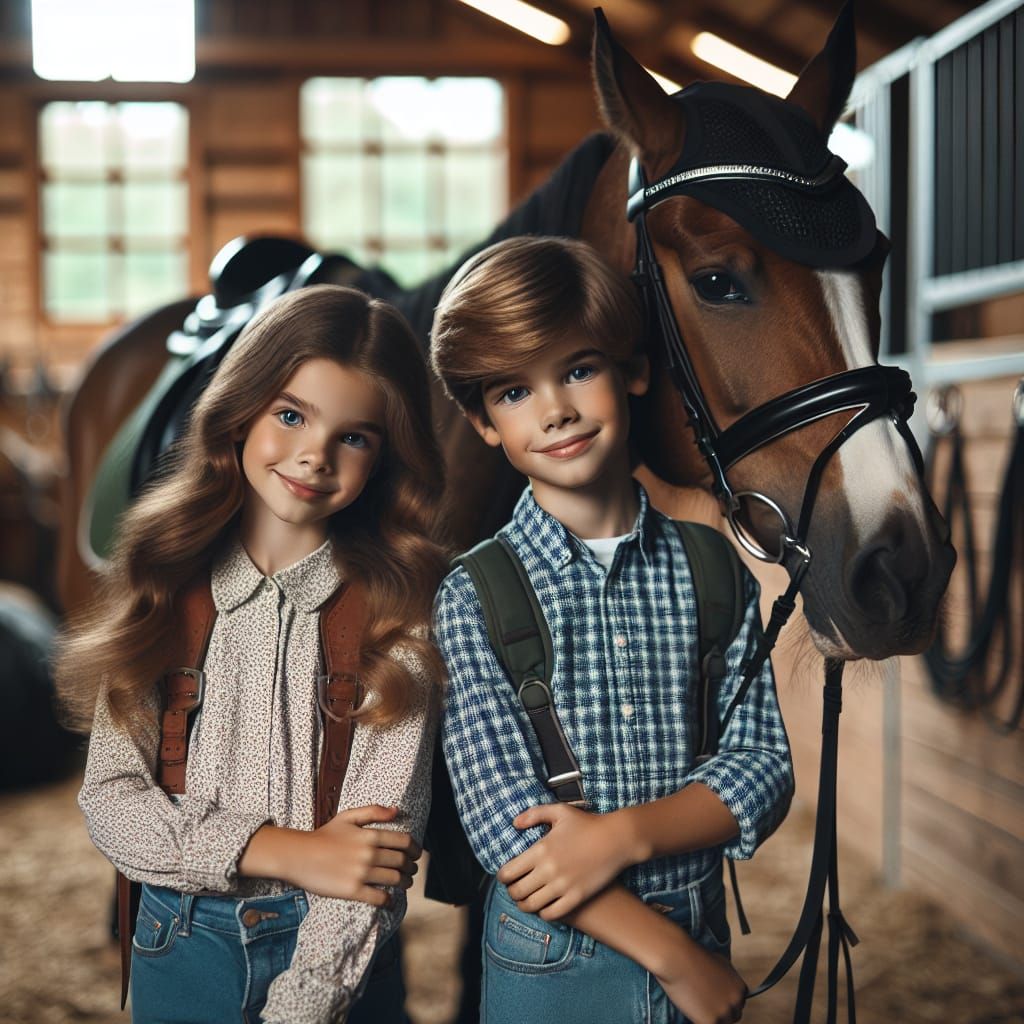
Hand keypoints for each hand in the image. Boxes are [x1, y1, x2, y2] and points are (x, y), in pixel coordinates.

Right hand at [241, 805, 420, 905]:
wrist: (299, 855)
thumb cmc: (324, 835)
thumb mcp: (348, 816)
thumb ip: (374, 811)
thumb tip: (397, 810)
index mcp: (371, 835)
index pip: (404, 842)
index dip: (415, 849)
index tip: (416, 854)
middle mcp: (369, 854)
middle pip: (402, 862)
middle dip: (411, 867)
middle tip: (411, 870)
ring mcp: (362, 873)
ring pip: (395, 879)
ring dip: (404, 883)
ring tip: (404, 883)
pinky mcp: (352, 890)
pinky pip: (379, 898)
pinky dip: (388, 900)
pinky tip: (389, 900)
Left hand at [496, 803, 633, 918]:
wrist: (616, 839)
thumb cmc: (587, 823)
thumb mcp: (559, 812)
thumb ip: (534, 814)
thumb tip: (515, 823)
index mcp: (540, 849)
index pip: (508, 872)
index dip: (502, 877)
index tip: (506, 876)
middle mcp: (548, 870)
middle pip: (517, 892)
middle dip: (511, 892)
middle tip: (515, 888)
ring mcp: (562, 886)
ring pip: (531, 906)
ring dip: (524, 905)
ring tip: (526, 900)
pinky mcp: (576, 897)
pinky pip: (551, 914)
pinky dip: (543, 913)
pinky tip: (544, 906)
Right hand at [655, 941, 746, 1023]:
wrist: (678, 959)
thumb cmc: (695, 956)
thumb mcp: (721, 962)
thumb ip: (728, 978)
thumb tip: (726, 986)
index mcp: (740, 988)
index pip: (738, 1003)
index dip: (725, 1001)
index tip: (714, 998)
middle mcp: (737, 1002)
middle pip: (733, 1016)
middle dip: (721, 1011)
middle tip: (705, 1003)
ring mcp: (725, 1013)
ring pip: (721, 1023)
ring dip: (711, 1017)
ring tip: (696, 1004)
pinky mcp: (711, 1022)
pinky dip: (698, 1020)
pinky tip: (691, 1008)